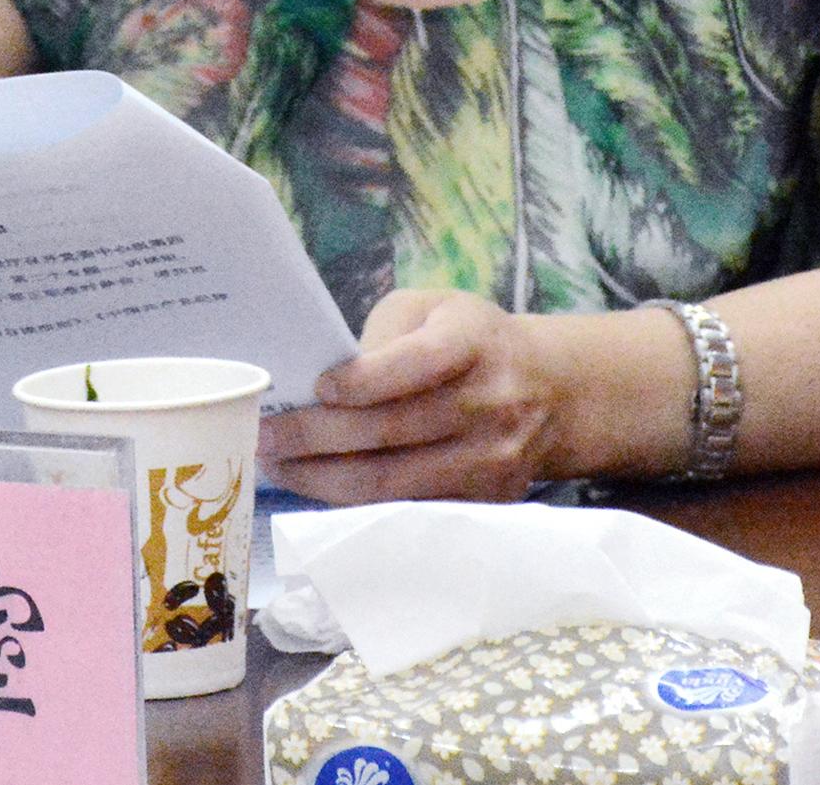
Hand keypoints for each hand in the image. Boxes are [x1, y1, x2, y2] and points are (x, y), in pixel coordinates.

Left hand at [256, 289, 562, 502]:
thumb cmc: (472, 340)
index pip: (415, 365)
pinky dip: (357, 503)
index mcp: (475, 343)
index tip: (316, 386)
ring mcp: (491, 461)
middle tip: (266, 435)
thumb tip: (325, 379)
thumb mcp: (434, 308)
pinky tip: (320, 487)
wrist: (552, 391)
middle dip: (316, 437)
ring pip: (394, 483)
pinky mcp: (486, 501)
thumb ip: (384, 333)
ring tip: (278, 466)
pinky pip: (409, 511)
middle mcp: (490, 404)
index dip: (361, 381)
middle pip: (391, 431)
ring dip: (324, 479)